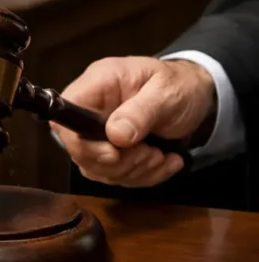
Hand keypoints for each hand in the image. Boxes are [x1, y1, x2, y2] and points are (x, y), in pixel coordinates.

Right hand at [50, 56, 215, 186]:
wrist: (196, 95)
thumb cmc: (180, 85)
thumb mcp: (167, 93)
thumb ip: (141, 112)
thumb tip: (115, 135)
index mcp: (97, 85)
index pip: (65, 119)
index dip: (82, 144)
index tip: (114, 154)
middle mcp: (90, 108)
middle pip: (80, 150)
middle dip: (119, 162)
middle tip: (151, 154)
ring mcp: (97, 132)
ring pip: (98, 169)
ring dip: (134, 171)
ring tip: (161, 156)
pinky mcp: (109, 150)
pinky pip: (114, 175)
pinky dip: (142, 176)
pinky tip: (164, 162)